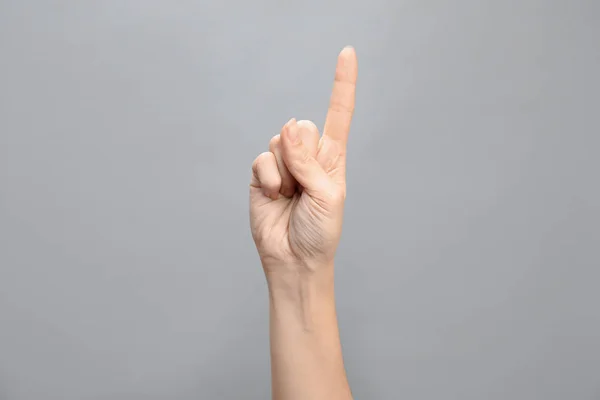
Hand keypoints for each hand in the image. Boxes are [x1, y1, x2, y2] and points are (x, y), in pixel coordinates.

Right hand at [249, 47, 357, 274]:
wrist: (294, 260)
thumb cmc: (320, 231)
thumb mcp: (326, 195)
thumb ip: (308, 160)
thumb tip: (288, 126)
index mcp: (333, 158)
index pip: (340, 114)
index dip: (343, 84)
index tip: (348, 52)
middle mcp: (308, 156)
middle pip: (303, 126)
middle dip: (302, 153)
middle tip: (304, 184)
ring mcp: (284, 164)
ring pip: (279, 140)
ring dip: (285, 170)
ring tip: (291, 196)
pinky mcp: (263, 175)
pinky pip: (262, 157)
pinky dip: (269, 177)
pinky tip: (276, 196)